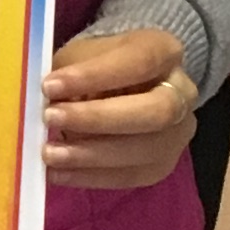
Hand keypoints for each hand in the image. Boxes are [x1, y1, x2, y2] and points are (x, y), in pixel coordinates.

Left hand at [42, 25, 197, 189]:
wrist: (117, 88)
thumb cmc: (95, 67)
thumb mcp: (81, 56)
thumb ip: (68, 73)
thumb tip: (46, 101)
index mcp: (164, 52)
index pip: (139, 62)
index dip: (95, 76)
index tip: (50, 85)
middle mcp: (182, 92)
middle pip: (155, 111)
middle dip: (99, 118)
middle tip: (51, 119)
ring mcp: (177, 133)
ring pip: (146, 149)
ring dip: (92, 155)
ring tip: (50, 153)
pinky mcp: (162, 164)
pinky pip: (131, 176)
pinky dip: (91, 177)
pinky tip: (59, 173)